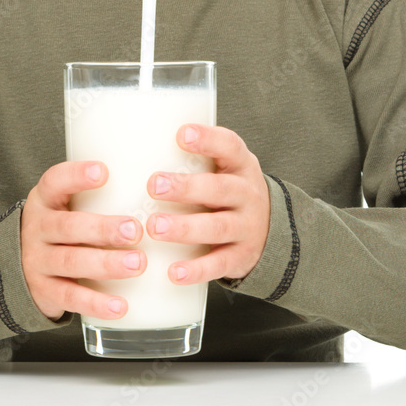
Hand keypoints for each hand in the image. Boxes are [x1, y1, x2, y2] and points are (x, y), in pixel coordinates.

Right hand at [20, 160, 146, 321]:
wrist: (21, 266)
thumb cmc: (60, 227)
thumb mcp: (65, 205)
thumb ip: (97, 196)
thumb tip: (156, 186)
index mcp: (45, 200)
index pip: (55, 181)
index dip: (76, 175)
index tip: (103, 171)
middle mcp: (38, 228)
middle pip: (68, 226)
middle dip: (103, 229)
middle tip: (135, 230)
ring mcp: (37, 261)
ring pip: (71, 262)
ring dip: (106, 264)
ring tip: (137, 263)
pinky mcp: (44, 292)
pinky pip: (71, 297)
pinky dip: (96, 302)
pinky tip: (120, 305)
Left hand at [145, 124, 269, 285]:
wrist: (269, 230)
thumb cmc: (228, 191)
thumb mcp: (224, 167)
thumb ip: (193, 158)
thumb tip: (137, 144)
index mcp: (240, 165)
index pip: (229, 146)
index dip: (208, 139)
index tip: (182, 134)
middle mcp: (247, 194)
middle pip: (219, 189)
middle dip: (186, 188)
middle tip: (154, 185)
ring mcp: (247, 227)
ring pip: (217, 227)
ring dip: (185, 228)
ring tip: (155, 227)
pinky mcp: (240, 257)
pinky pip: (218, 264)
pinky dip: (196, 269)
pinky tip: (173, 272)